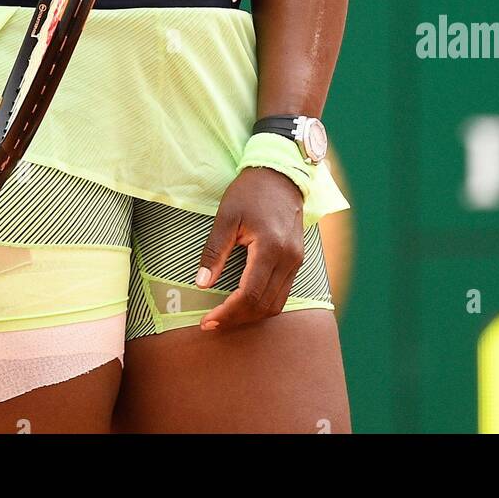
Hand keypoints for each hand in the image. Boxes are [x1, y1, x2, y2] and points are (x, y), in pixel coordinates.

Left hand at [195, 166, 305, 331]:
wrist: (280, 174)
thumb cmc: (250, 192)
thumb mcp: (226, 216)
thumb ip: (214, 251)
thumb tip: (201, 283)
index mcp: (270, 247)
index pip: (250, 294)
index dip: (228, 313)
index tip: (207, 321)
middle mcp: (288, 259)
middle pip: (264, 305)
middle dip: (237, 319)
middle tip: (212, 323)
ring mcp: (296, 261)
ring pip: (276, 304)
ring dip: (251, 315)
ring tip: (226, 316)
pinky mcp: (297, 260)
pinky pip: (282, 293)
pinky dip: (263, 304)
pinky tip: (244, 302)